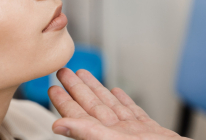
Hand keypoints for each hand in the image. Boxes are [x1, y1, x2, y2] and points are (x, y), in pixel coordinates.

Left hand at [48, 68, 188, 139]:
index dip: (65, 101)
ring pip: (111, 107)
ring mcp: (134, 132)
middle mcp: (118, 134)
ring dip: (98, 90)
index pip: (79, 115)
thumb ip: (87, 132)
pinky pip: (134, 113)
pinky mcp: (152, 132)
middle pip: (92, 106)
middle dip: (78, 89)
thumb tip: (58, 126)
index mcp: (106, 136)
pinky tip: (118, 92)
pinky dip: (125, 102)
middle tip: (65, 72)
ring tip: (85, 75)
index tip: (53, 86)